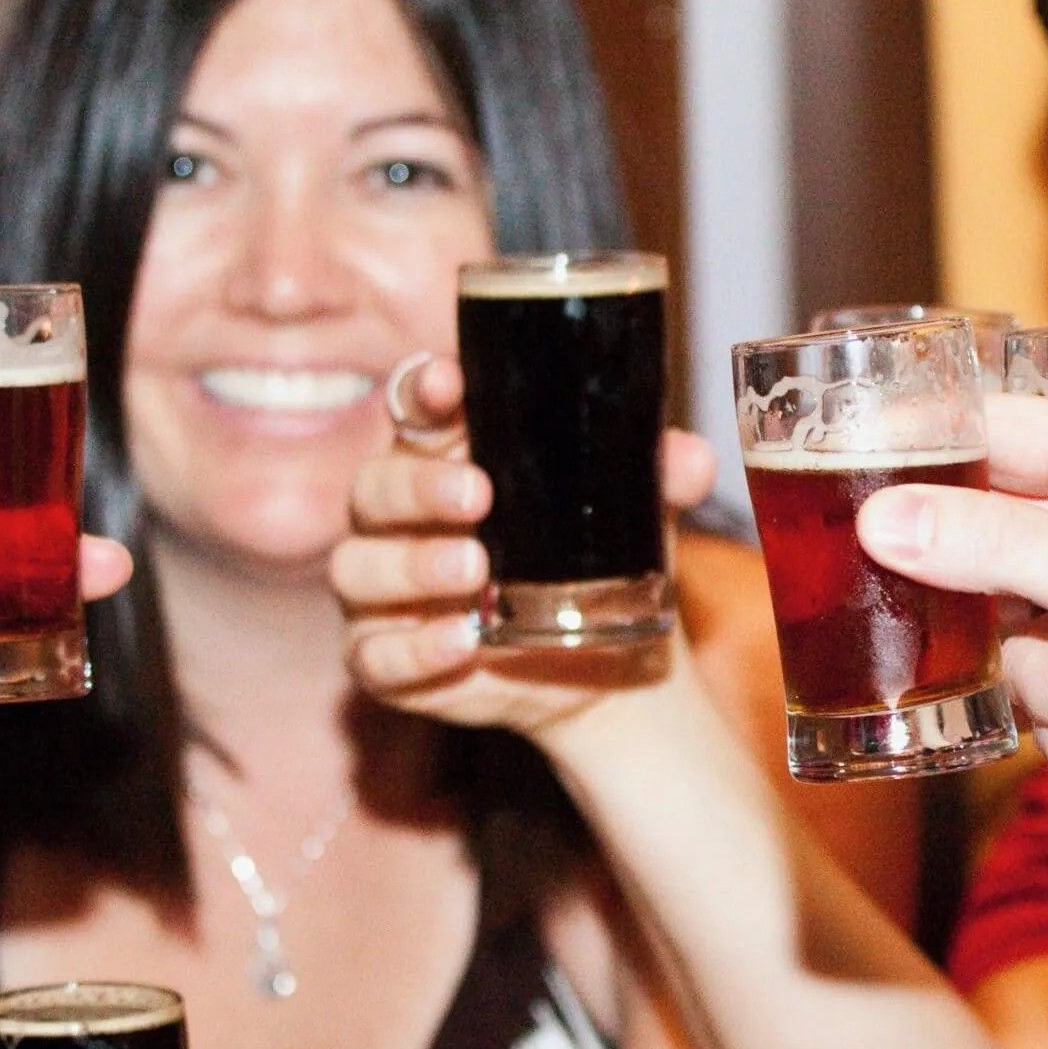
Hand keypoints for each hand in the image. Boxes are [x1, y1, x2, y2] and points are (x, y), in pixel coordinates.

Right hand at [332, 355, 714, 735]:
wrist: (606, 662)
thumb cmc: (597, 558)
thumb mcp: (632, 511)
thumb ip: (657, 476)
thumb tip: (689, 458)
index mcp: (443, 458)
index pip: (413, 410)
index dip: (421, 392)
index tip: (448, 386)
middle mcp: (397, 519)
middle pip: (374, 487)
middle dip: (418, 487)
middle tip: (477, 493)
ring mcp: (382, 592)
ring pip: (358, 568)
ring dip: (412, 567)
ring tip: (475, 569)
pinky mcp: (385, 658)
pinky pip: (374, 655)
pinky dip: (415, 649)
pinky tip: (462, 641)